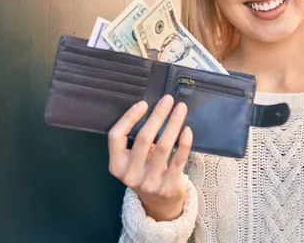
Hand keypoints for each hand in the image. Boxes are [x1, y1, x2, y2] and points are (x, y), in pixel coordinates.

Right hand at [108, 95, 192, 220]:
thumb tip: (154, 107)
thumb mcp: (133, 160)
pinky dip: (184, 143)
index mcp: (116, 165)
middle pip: (143, 138)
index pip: (116, 137)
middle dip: (157, 115)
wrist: (158, 204)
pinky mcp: (168, 186)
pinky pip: (178, 159)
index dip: (129, 118)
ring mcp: (149, 182)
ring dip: (173, 124)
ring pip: (163, 146)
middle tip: (168, 99)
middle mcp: (130, 175)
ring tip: (180, 108)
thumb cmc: (145, 172)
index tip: (143, 103)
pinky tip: (187, 129)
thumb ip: (137, 140)